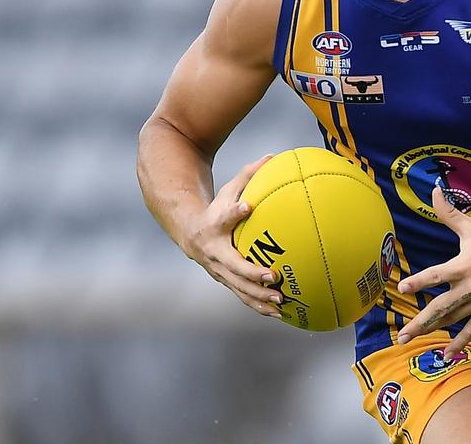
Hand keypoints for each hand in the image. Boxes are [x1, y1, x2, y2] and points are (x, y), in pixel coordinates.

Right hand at [182, 154, 284, 318]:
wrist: (190, 232)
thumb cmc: (216, 208)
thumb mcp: (229, 190)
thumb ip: (249, 175)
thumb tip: (274, 156)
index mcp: (214, 225)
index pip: (224, 216)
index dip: (235, 211)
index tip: (247, 206)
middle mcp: (214, 251)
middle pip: (232, 264)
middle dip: (251, 273)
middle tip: (273, 276)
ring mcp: (218, 270)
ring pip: (238, 287)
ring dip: (258, 297)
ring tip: (281, 302)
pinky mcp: (225, 281)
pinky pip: (243, 296)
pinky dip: (259, 306)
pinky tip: (279, 314)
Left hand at [396, 187, 470, 356]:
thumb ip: (450, 213)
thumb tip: (434, 190)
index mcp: (464, 266)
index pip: (437, 275)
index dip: (420, 281)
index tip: (403, 288)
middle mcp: (470, 287)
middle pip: (441, 308)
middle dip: (420, 322)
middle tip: (402, 335)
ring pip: (452, 320)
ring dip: (432, 330)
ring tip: (411, 340)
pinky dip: (459, 343)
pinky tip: (446, 354)